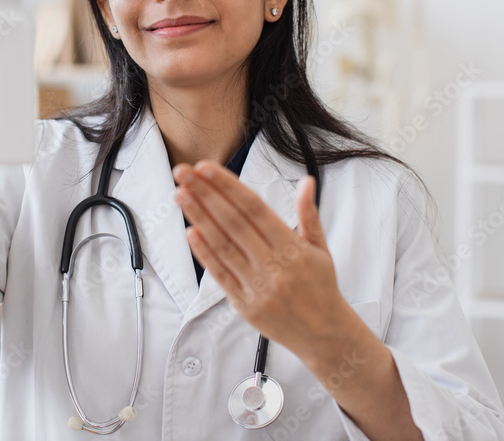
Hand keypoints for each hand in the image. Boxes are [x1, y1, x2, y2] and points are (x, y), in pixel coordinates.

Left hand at [171, 161, 358, 360]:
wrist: (324, 334)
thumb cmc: (321, 286)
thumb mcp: (320, 248)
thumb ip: (309, 213)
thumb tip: (305, 181)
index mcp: (292, 247)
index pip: (254, 208)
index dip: (228, 186)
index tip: (206, 168)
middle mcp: (273, 266)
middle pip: (233, 222)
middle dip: (205, 194)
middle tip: (182, 172)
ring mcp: (257, 287)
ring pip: (223, 246)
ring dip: (199, 218)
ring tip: (180, 194)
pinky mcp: (244, 305)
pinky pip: (221, 275)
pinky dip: (204, 253)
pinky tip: (190, 232)